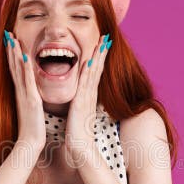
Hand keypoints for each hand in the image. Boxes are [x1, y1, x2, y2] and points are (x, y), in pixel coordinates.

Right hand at [4, 30, 45, 153]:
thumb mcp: (29, 109)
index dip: (11, 55)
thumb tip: (28, 94)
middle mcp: (20, 91)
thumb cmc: (31, 128)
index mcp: (21, 93)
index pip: (15, 70)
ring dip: (15, 54)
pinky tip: (25, 56)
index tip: (10, 41)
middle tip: (8, 34)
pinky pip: (28, 81)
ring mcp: (24, 95)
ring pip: (18, 70)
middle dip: (10, 49)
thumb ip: (28, 99)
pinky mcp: (31, 100)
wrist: (30, 142)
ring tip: (13, 39)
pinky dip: (26, 68)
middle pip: (13, 66)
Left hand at [65, 34, 110, 165]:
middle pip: (97, 68)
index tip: (102, 45)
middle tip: (106, 37)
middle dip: (101, 52)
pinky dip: (88, 71)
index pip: (95, 73)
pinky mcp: (81, 102)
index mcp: (88, 96)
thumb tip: (80, 101)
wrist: (80, 146)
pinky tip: (89, 60)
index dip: (99, 59)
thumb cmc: (77, 133)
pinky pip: (85, 83)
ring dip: (97, 56)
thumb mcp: (79, 114)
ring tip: (102, 42)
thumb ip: (80, 105)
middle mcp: (90, 94)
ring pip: (94, 72)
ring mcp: (87, 97)